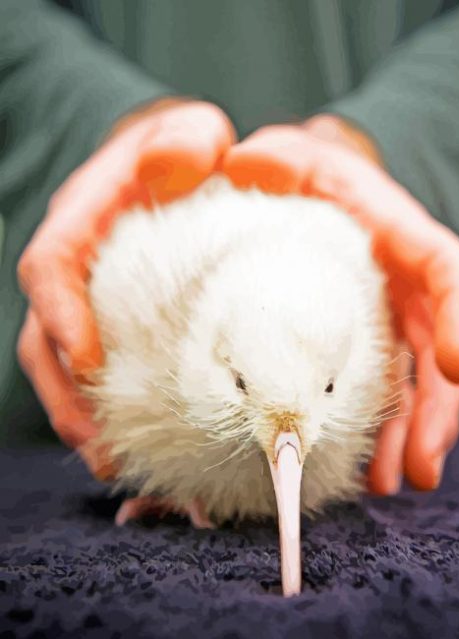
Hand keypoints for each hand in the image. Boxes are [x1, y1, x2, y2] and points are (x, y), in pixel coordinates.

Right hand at [17, 98, 234, 476]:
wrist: (185, 170)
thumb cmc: (188, 153)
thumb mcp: (190, 132)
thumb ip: (184, 138)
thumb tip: (170, 167)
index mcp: (83, 220)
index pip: (50, 267)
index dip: (60, 316)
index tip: (86, 363)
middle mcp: (77, 269)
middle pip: (46, 338)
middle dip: (65, 395)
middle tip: (98, 446)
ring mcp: (91, 302)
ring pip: (65, 368)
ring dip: (84, 418)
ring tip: (115, 464)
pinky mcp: (113, 326)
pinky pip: (101, 373)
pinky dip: (113, 411)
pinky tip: (140, 443)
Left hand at [221, 116, 458, 494]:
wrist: (287, 193)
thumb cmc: (286, 172)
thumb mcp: (277, 155)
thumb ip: (267, 158)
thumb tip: (237, 160)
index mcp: (390, 228)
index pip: (444, 268)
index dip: (458, 315)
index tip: (456, 365)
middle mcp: (398, 277)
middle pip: (438, 345)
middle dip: (436, 408)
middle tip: (417, 467)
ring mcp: (383, 313)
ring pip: (413, 379)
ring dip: (409, 433)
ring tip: (393, 484)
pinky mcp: (362, 339)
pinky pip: (381, 388)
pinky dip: (379, 428)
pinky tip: (363, 466)